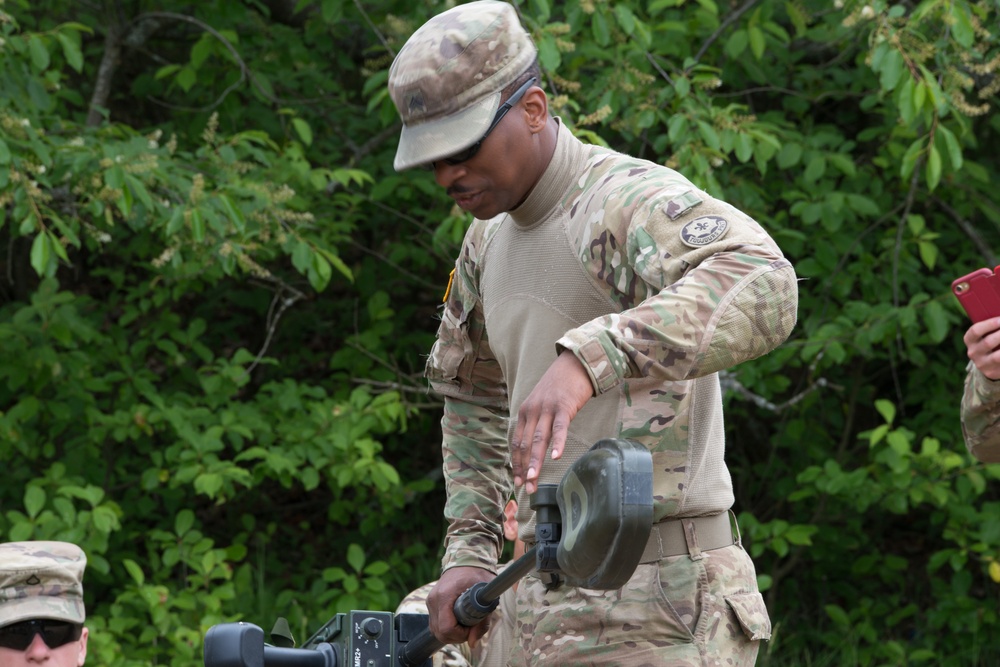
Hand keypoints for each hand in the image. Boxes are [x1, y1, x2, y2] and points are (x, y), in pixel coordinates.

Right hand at [427, 566, 494, 646]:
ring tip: (466, 622)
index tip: (472, 626)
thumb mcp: (486, 596)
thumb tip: (473, 643)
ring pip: (436, 631)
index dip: (461, 634)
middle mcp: (433, 599)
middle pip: (440, 632)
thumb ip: (483, 620)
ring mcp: (430, 601)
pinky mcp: (431, 603)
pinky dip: (447, 627)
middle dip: (457, 636)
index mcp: (445, 596)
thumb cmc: (477, 574)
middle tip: (471, 626)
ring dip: (452, 633)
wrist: (466, 558)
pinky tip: (459, 619)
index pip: (446, 628)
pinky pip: (436, 624)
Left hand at [511, 350, 593, 493]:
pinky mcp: (564, 406)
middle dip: (524, 468)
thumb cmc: (560, 387)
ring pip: (539, 439)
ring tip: (534, 479)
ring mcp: (547, 408)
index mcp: (525, 412)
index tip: (518, 481)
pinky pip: (560, 428)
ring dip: (535, 461)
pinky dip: (557, 443)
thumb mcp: (542, 404)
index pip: (517, 443)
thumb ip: (537, 423)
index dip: (517, 463)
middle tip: (526, 488)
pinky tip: (555, 457)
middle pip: (525, 445)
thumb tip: (537, 447)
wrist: (574, 364)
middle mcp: (532, 411)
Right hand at [964, 318, 999, 379]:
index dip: (989, 324)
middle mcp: (973, 352)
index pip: (976, 331)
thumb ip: (993, 327)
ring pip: (998, 356)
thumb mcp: (986, 334)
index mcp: (969, 340)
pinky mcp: (992, 372)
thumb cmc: (990, 340)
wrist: (988, 363)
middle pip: (988, 342)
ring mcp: (982, 364)